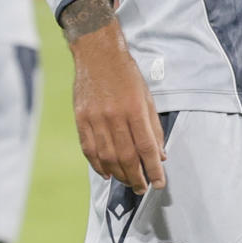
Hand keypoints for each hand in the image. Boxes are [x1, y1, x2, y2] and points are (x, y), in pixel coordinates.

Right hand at [70, 19, 167, 193]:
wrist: (97, 53)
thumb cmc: (126, 74)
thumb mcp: (147, 96)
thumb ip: (153, 127)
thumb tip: (160, 155)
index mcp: (134, 108)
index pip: (146, 147)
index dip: (154, 169)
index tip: (159, 183)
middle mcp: (114, 115)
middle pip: (127, 156)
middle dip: (137, 177)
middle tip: (143, 188)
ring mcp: (95, 118)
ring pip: (107, 157)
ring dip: (119, 175)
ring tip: (128, 182)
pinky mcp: (81, 118)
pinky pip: (89, 149)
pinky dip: (98, 165)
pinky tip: (107, 173)